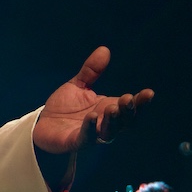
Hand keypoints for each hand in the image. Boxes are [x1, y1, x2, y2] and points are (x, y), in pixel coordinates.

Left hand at [32, 46, 154, 153]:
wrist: (42, 123)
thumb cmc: (65, 107)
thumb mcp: (79, 85)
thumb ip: (91, 71)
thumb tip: (104, 50)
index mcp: (108, 108)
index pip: (130, 107)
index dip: (140, 102)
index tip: (149, 93)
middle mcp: (104, 123)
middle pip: (124, 121)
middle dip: (128, 111)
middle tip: (127, 99)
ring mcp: (91, 135)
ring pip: (108, 132)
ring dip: (112, 121)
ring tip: (112, 108)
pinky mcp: (76, 142)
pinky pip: (86, 138)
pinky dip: (90, 129)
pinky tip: (92, 117)